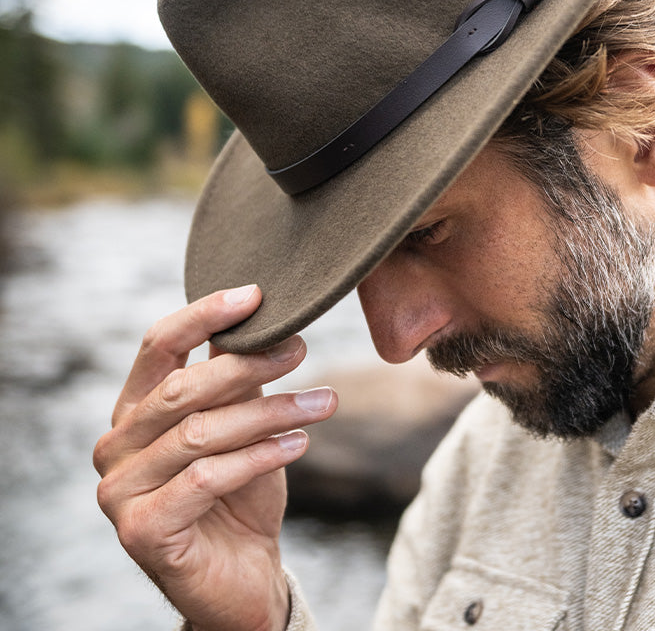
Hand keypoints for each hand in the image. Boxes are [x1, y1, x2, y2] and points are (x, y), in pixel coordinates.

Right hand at [94, 285, 336, 630]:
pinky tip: (300, 443)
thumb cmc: (240, 490)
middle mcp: (116, 446)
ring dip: (272, 411)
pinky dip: (260, 456)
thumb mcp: (240, 419)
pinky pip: (207, 478)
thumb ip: (236, 373)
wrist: (242, 574)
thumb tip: (261, 310)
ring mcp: (121, 491)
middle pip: (183, 388)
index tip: (256, 294)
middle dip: (249, 364)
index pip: (158, 345)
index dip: (204, 314)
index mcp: (133, 409)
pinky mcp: (141, 531)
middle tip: (301, 348)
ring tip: (324, 402)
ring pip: (202, 433)